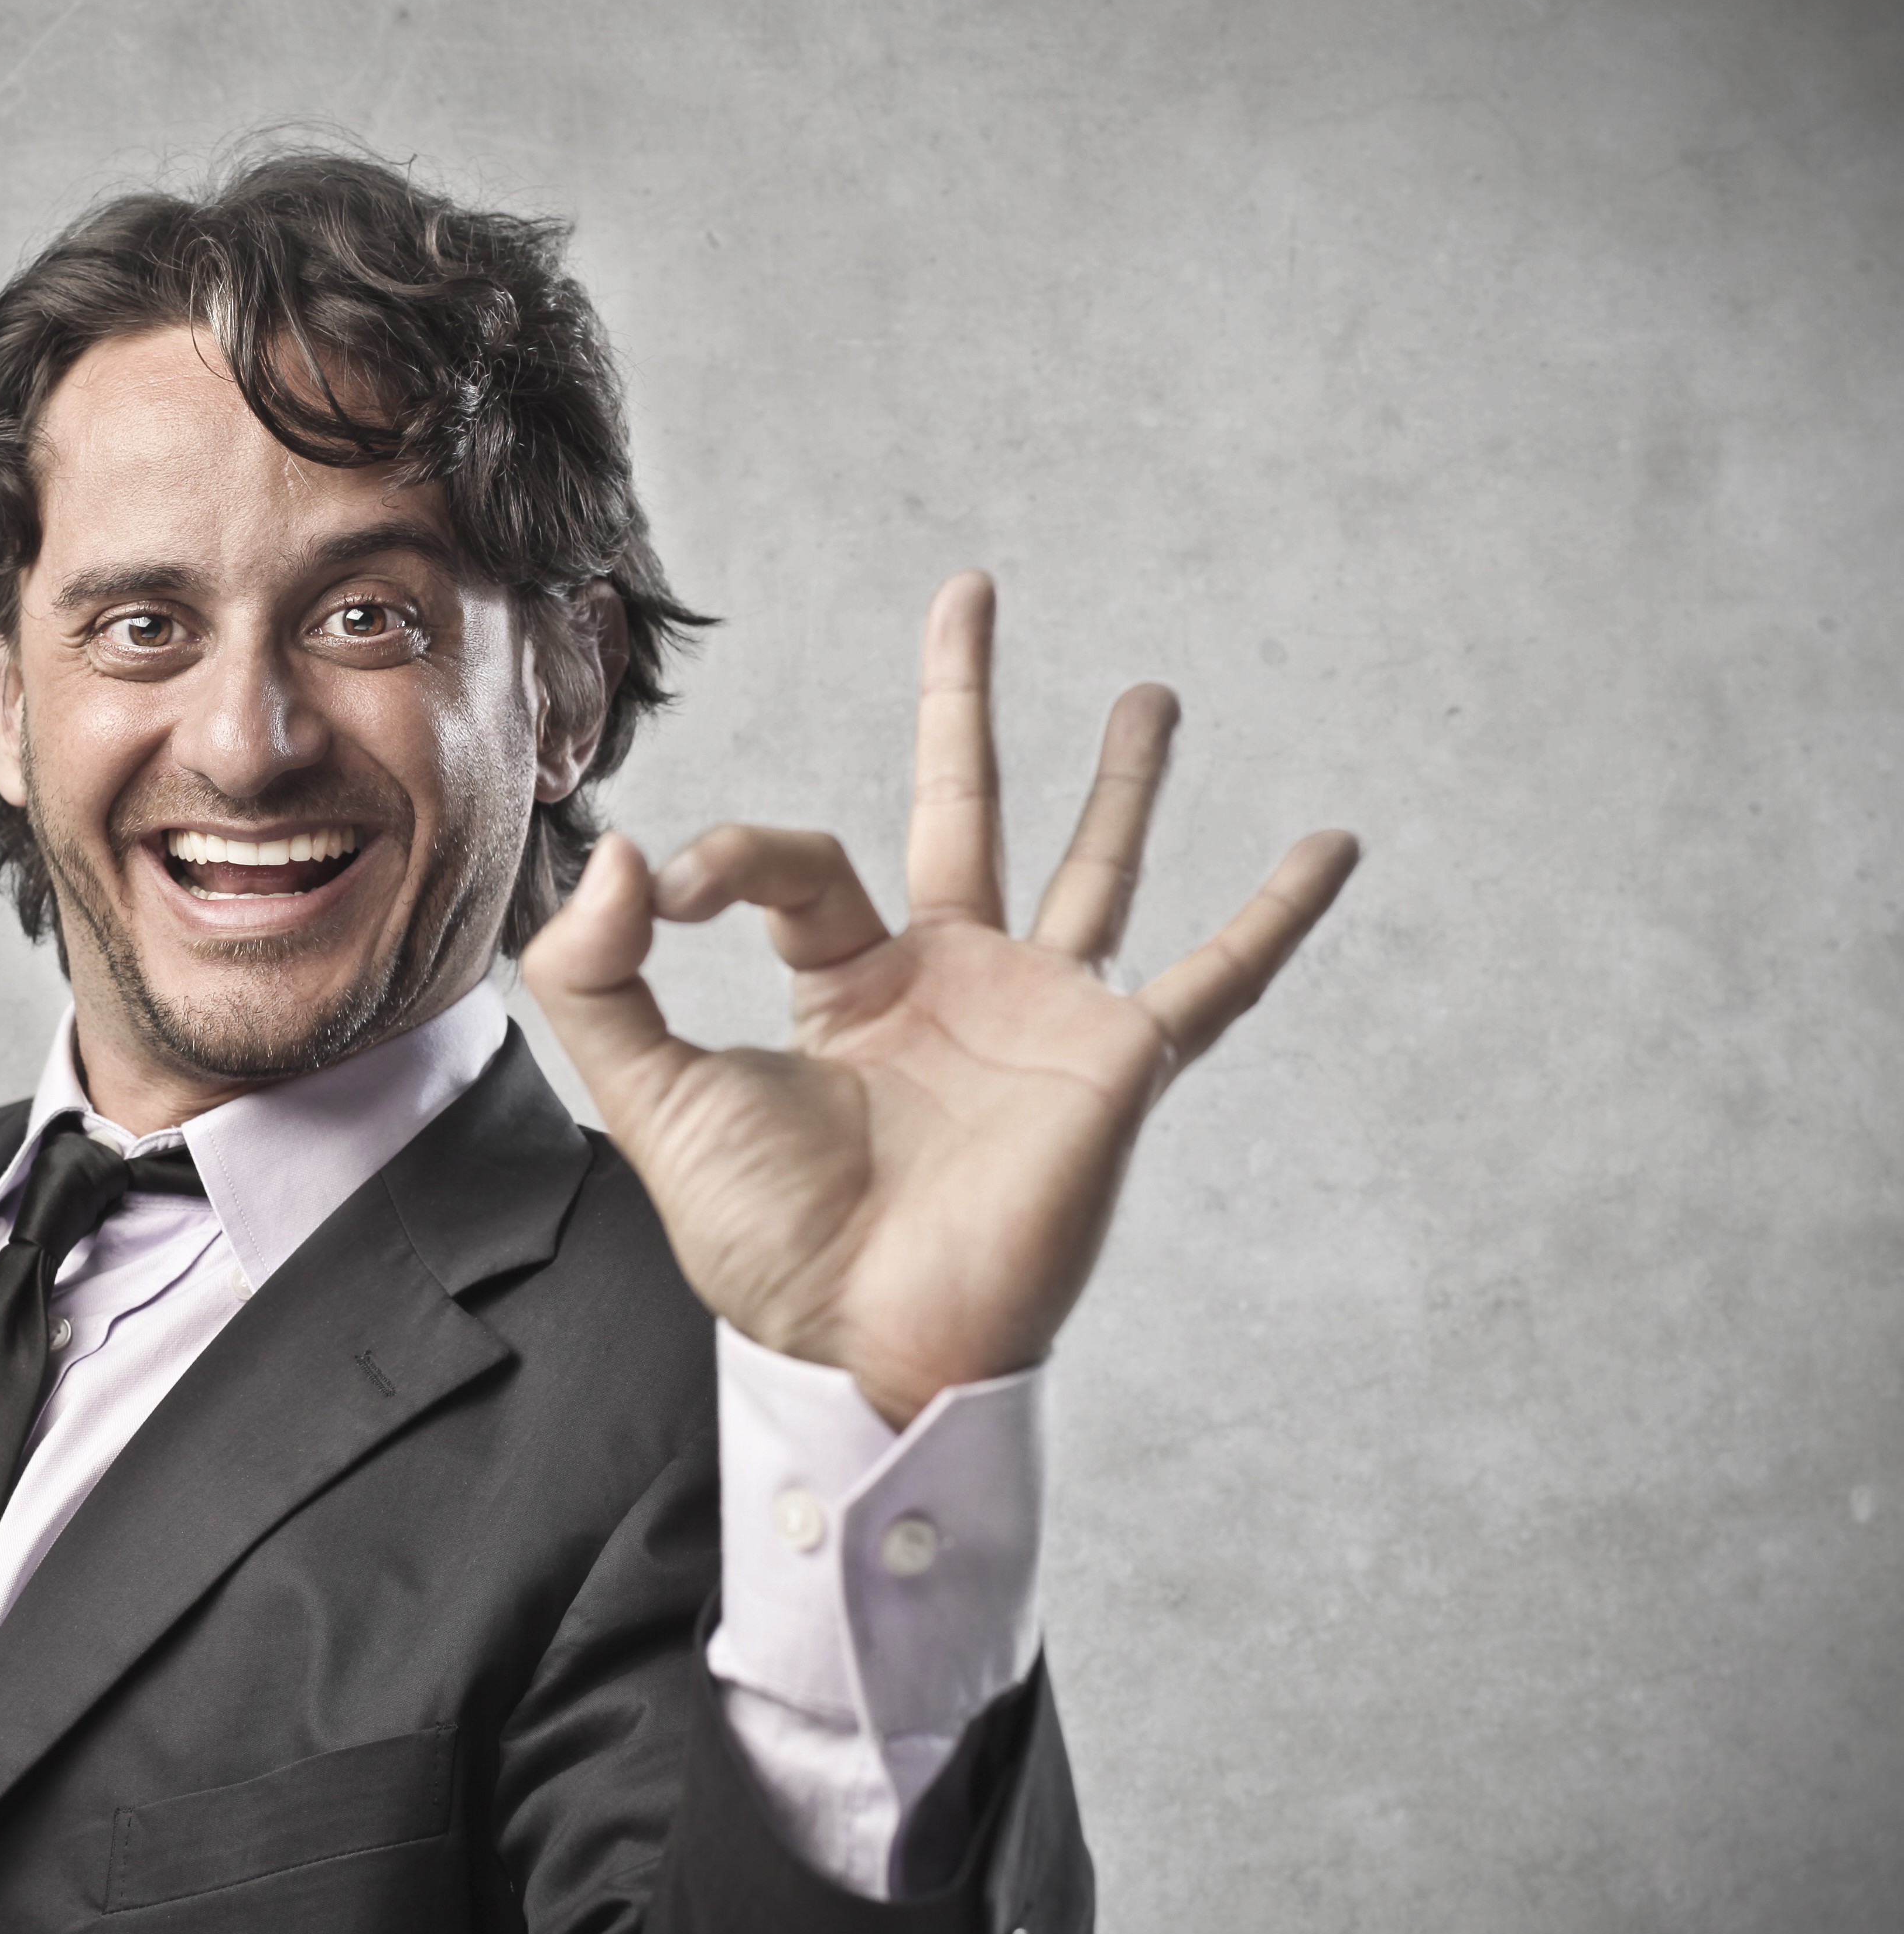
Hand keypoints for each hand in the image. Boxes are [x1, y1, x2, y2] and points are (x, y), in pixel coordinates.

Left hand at [523, 573, 1358, 1427]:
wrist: (859, 1341)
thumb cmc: (764, 1242)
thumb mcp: (651, 1094)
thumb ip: (601, 976)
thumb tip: (624, 854)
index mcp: (845, 988)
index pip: (800, 864)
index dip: (732, 858)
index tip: (674, 889)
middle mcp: (949, 985)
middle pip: (957, 808)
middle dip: (961, 703)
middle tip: (969, 592)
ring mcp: (1040, 1017)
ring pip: (1091, 868)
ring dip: (1122, 782)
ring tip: (1148, 695)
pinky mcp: (1116, 1061)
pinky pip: (1217, 978)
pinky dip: (1278, 915)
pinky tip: (1332, 845)